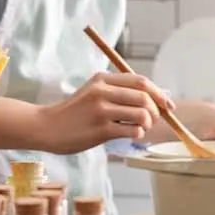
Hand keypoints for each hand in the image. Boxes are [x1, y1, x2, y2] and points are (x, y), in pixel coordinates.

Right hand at [37, 72, 173, 153]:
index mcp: (103, 79)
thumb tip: (154, 99)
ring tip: (141, 128)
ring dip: (148, 124)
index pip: (141, 81)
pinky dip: (138, 134)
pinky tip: (132, 135)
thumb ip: (118, 92)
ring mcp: (101, 110)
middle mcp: (102, 92)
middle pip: (144, 97)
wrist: (46, 127)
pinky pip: (132, 130)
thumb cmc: (74, 113)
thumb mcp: (93, 92)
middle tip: (152, 121)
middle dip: (156, 111)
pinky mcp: (101, 129)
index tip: (168, 105)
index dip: (159, 94)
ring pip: (141, 114)